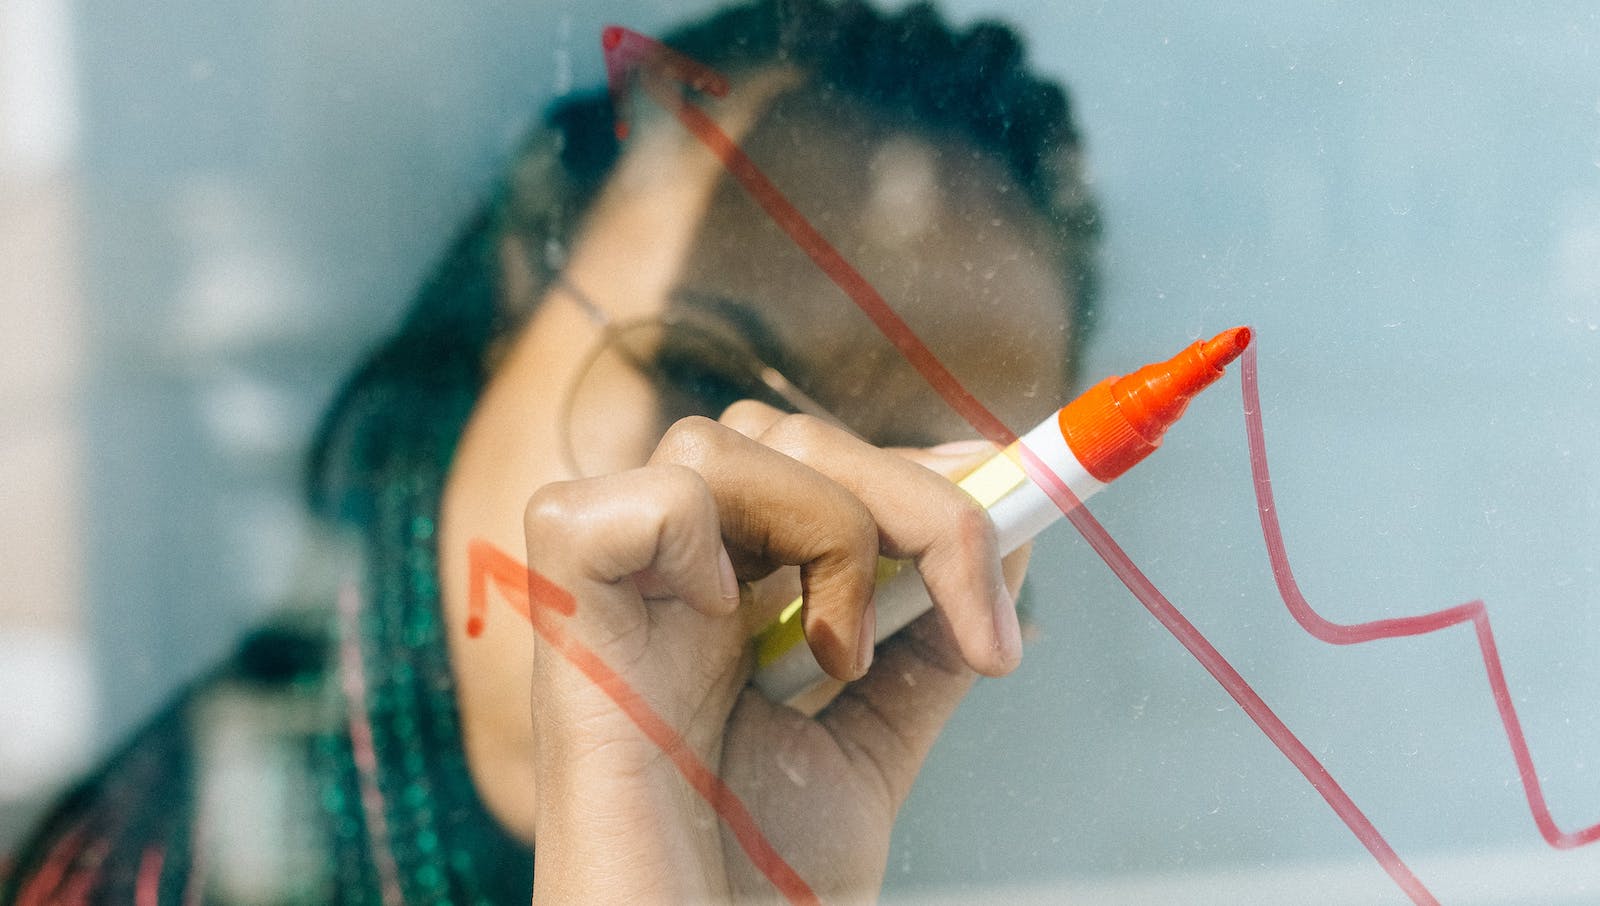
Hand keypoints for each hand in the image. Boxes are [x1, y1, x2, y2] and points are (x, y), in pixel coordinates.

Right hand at [522, 403, 1028, 903]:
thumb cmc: (758, 882)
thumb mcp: (872, 743)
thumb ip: (929, 644)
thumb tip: (1011, 538)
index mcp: (727, 594)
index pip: (813, 459)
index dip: (912, 466)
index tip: (1016, 497)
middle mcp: (666, 574)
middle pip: (781, 432)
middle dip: (912, 503)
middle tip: (972, 626)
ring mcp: (612, 586)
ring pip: (722, 442)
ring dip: (828, 532)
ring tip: (837, 659)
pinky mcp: (565, 609)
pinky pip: (645, 499)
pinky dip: (701, 536)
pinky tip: (724, 624)